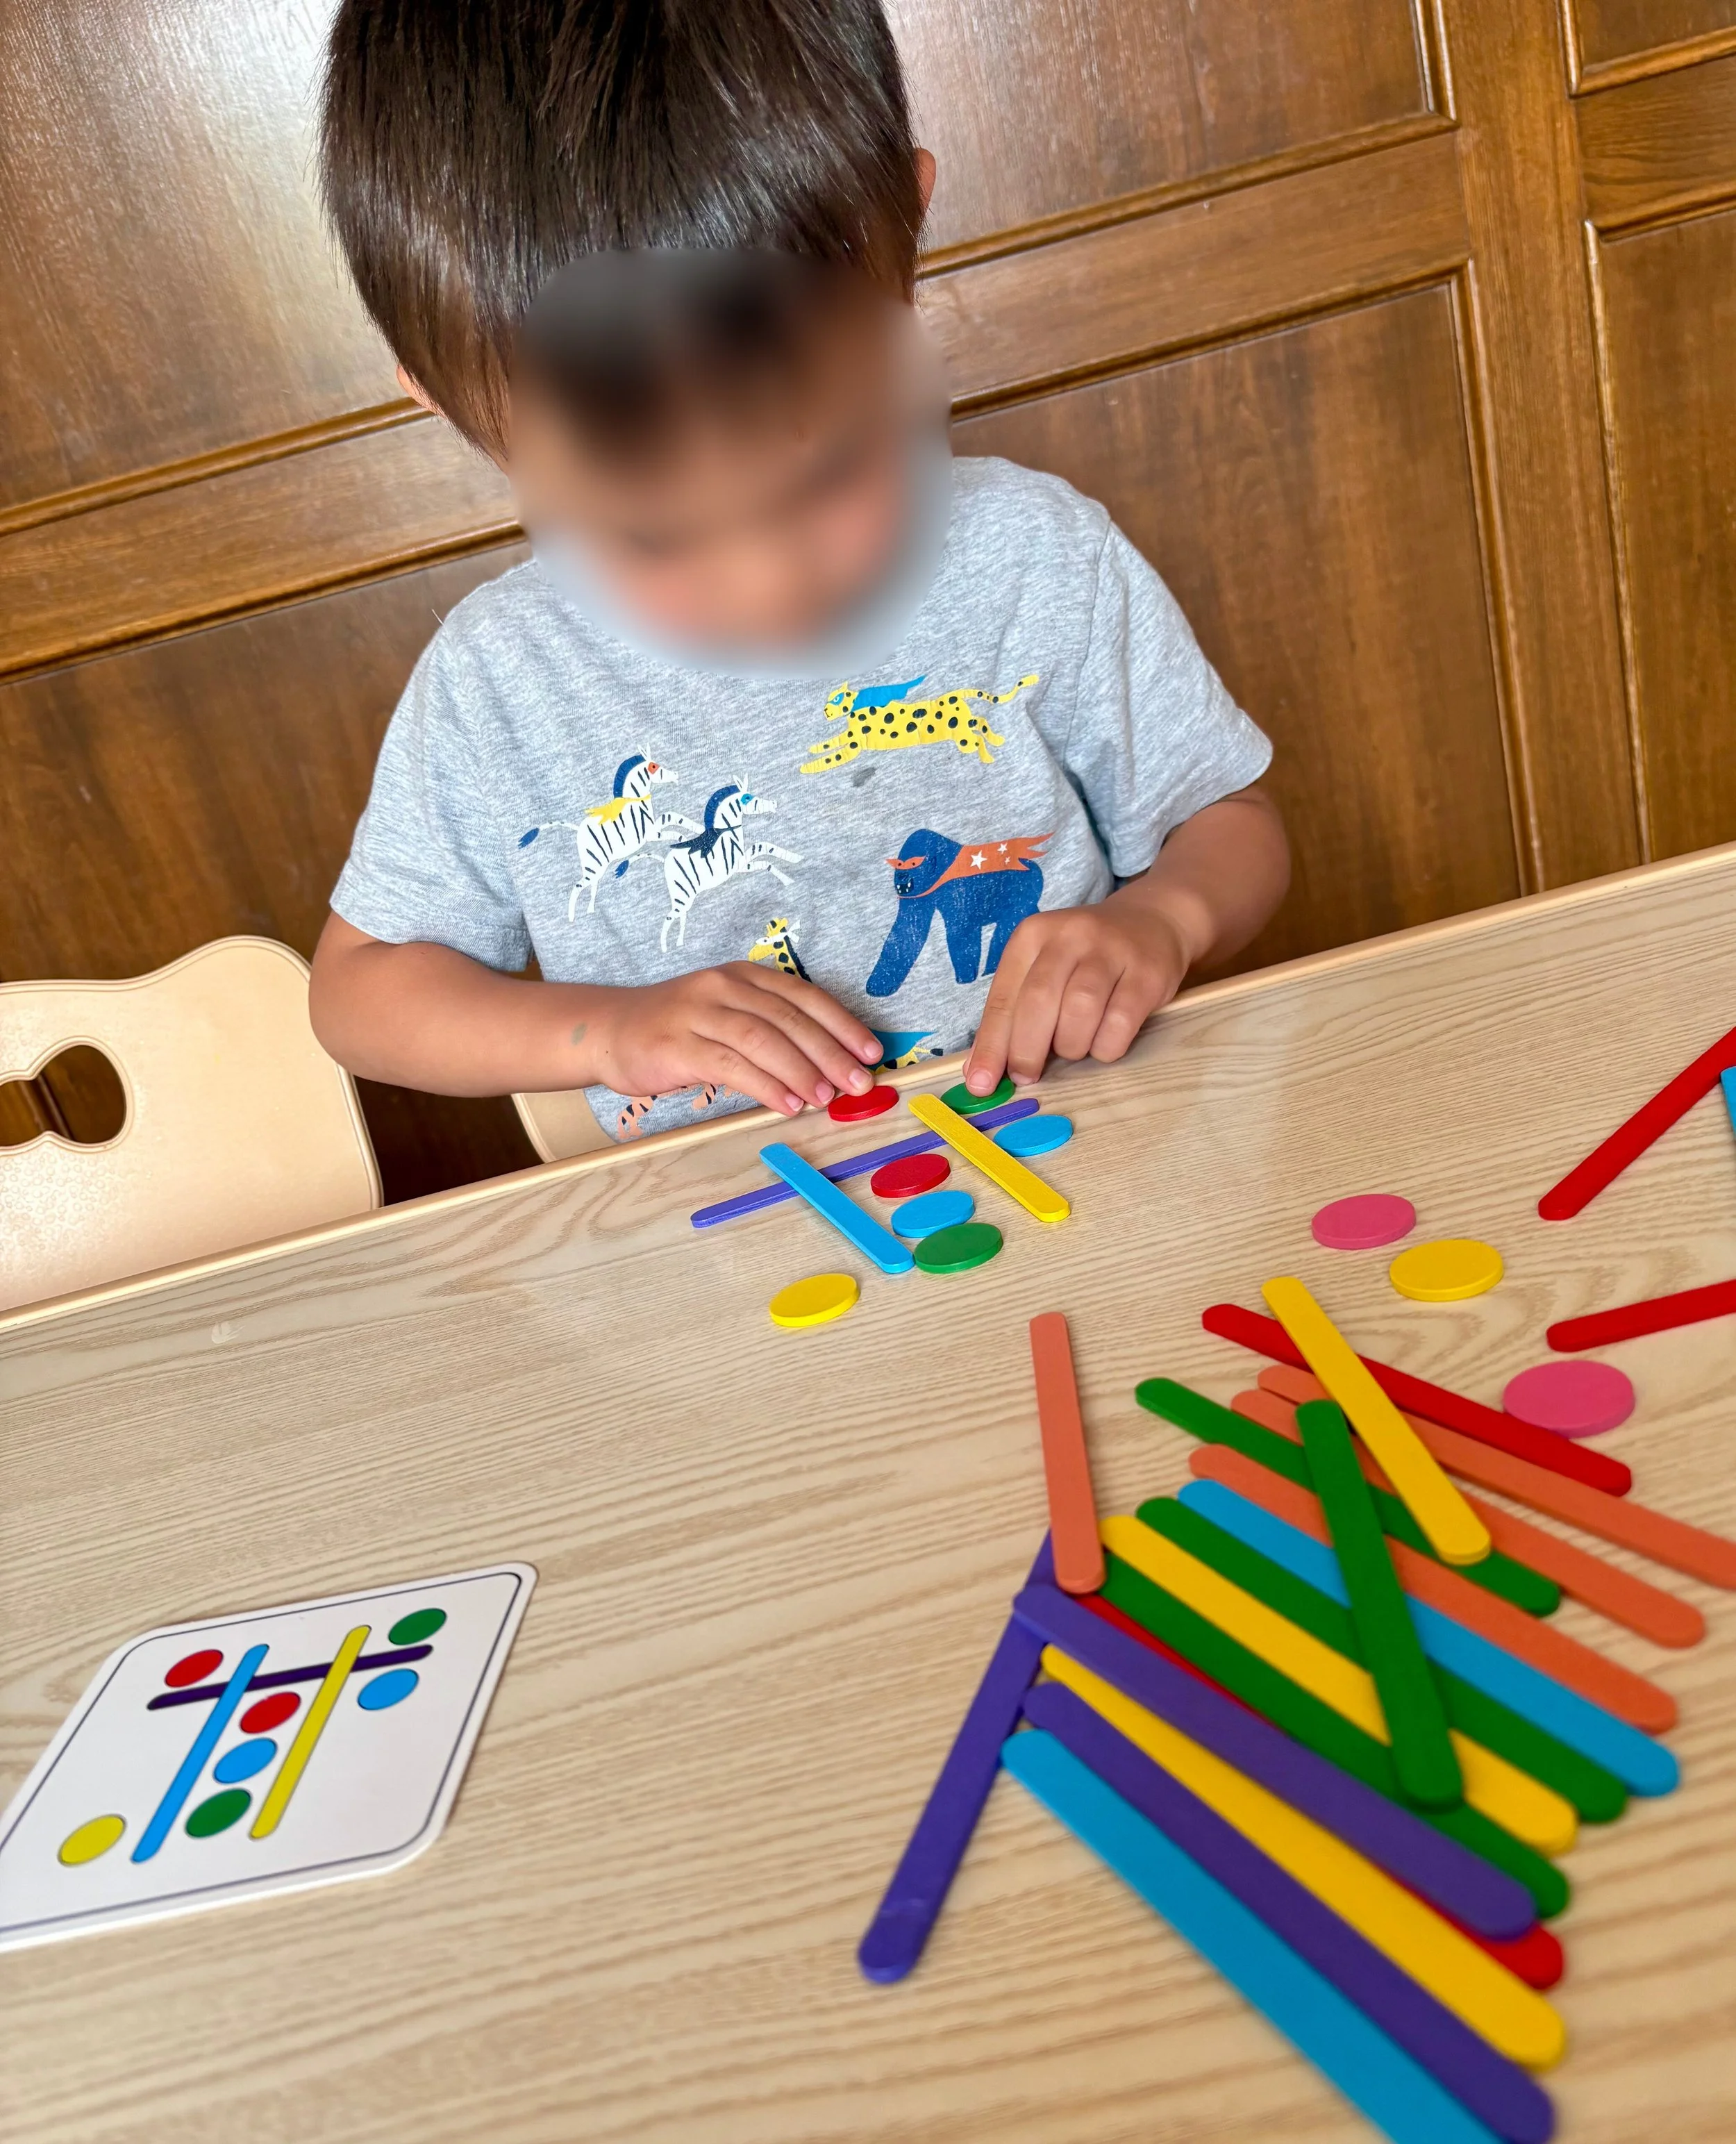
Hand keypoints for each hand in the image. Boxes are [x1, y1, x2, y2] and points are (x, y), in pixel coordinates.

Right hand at [585, 964, 882, 1117]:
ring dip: (801, 1070)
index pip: (805, 996)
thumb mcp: (728, 1014)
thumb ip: (771, 1031)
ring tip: (826, 1098)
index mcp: (745, 976)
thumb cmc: (679, 1028)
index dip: (842, 1023)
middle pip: (789, 1018)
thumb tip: (826, 1069)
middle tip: (858, 1083)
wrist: (611, 1029)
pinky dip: (765, 1085)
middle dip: (830, 1053)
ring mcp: (699, 1012)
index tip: (871, 1052)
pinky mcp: (677, 1044)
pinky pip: (731, 1065)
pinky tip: (787, 1104)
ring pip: (763, 1038)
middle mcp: (724, 986)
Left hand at [963, 899, 1191, 1093]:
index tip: (981, 1083)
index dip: (991, 1045)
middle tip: (1027, 1075)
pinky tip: (1104, 1045)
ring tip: (1073, 1048)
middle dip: (1027, 1049)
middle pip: (1038, 1001)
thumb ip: (1013, 1013)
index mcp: (1033, 935)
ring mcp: (1112, 951)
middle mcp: (1070, 936)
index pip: (1003, 997)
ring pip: (1080, 1011)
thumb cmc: (1084, 958)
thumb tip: (980, 1071)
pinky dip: (1106, 1046)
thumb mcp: (1043, 970)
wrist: (1151, 923)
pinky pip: (1120, 1023)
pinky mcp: (1147, 973)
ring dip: (1071, 1045)